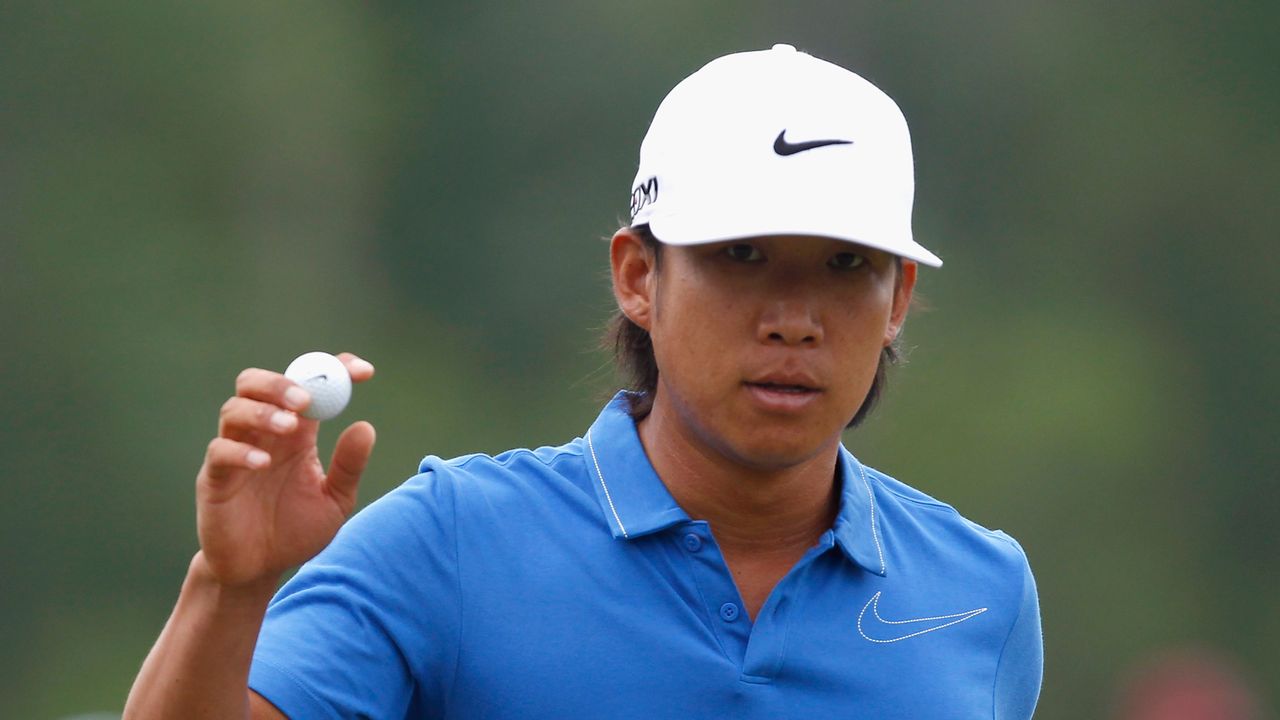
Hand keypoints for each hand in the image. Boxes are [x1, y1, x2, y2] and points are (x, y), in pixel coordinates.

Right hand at [195, 352, 376, 587]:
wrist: (260, 571)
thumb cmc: (297, 531)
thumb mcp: (335, 501)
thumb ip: (348, 466)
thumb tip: (365, 426)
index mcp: (297, 434)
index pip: (309, 386)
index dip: (333, 371)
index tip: (363, 372)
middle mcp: (263, 435)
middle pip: (258, 384)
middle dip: (282, 383)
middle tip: (307, 399)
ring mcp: (235, 453)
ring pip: (234, 409)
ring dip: (263, 412)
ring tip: (290, 427)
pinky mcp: (214, 479)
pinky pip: (220, 453)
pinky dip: (241, 452)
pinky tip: (264, 463)